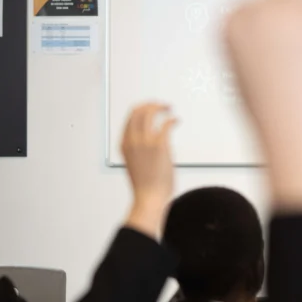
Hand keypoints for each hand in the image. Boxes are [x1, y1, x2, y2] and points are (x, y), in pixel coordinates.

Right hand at [121, 103, 177, 237]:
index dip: (141, 109)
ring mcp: (145, 141)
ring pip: (149, 112)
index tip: (151, 109)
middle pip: (137, 110)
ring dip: (161, 107)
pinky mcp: (159, 145)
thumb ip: (138, 150)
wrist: (149, 198)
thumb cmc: (145, 185)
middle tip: (162, 105)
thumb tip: (150, 142)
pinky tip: (177, 121)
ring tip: (169, 108)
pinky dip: (172, 119)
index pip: (129, 118)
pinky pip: (166, 123)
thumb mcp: (135, 163)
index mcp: (124, 144)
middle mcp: (132, 140)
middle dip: (150, 104)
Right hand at [222, 0, 301, 209]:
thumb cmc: (266, 107)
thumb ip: (249, 39)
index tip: (276, 32)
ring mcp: (288, 7)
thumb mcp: (239, 68)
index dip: (265, 19)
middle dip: (288, 12)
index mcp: (230, 21)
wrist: (291, 123)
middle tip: (300, 39)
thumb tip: (268, 28)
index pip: (248, 3)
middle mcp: (257, 8)